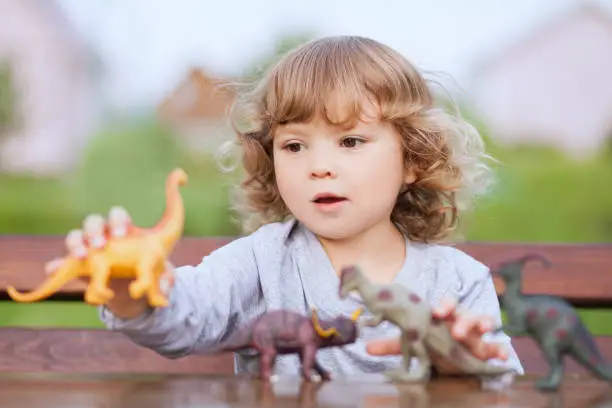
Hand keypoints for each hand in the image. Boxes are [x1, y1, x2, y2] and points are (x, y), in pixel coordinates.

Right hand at [44, 206, 175, 318]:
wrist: (134, 292)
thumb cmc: (149, 273)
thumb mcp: (163, 275)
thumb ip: (166, 282)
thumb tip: (162, 299)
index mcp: (125, 230)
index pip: (118, 215)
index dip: (118, 220)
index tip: (121, 234)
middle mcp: (104, 236)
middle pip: (93, 222)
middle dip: (95, 231)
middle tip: (101, 245)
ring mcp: (88, 250)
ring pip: (75, 237)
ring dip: (76, 244)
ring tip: (82, 256)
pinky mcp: (77, 267)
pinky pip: (61, 264)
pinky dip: (56, 265)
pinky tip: (53, 269)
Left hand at [365, 297, 508, 361]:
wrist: (453, 359)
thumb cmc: (434, 344)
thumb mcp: (416, 344)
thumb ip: (394, 344)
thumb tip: (367, 346)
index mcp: (445, 316)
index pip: (447, 304)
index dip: (444, 305)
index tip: (438, 311)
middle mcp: (462, 321)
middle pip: (466, 312)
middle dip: (464, 319)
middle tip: (457, 331)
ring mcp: (477, 335)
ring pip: (484, 322)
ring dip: (483, 325)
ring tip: (481, 332)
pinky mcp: (487, 349)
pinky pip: (498, 346)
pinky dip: (501, 349)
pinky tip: (502, 356)